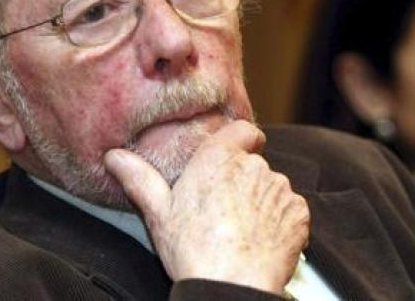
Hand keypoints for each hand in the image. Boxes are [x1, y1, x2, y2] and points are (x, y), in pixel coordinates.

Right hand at [104, 120, 309, 294]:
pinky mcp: (299, 212)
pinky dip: (281, 222)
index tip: (236, 153)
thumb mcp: (159, 214)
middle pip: (254, 165)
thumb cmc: (194, 251)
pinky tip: (261, 241)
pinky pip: (291, 210)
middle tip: (224, 212)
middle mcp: (254, 167)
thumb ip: (140, 179)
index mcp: (220, 159)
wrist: (232, 286)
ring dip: (262, 203)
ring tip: (241, 231)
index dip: (242, 140)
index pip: (243, 130)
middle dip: (243, 182)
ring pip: (272, 188)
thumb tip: (115, 156)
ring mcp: (280, 189)